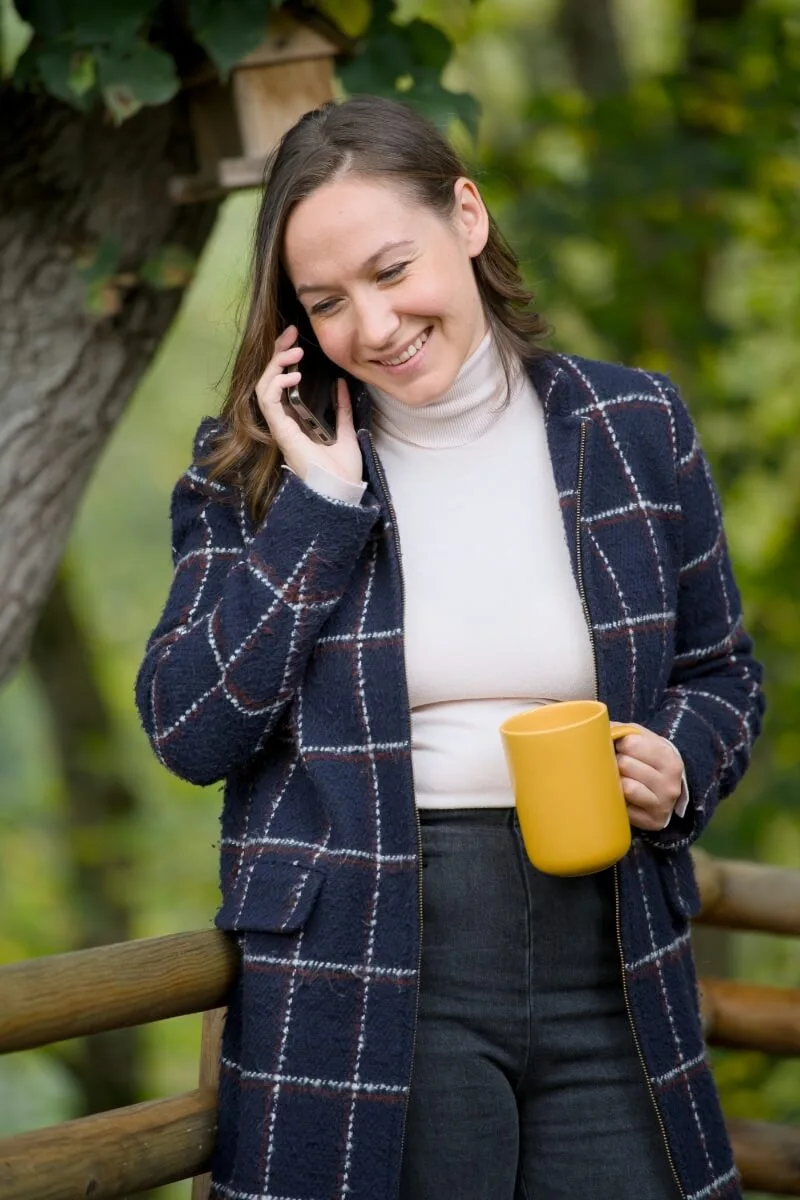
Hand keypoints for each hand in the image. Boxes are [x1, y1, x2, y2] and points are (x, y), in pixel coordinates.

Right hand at [255, 326, 362, 485]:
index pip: (282, 383)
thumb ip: (341, 408)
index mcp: (296, 420)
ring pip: (264, 386)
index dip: (285, 359)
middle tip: (290, 332)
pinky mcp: (281, 432)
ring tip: (293, 352)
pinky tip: (293, 374)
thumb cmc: (342, 470)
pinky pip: (268, 401)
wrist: (342, 490)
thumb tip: (342, 384)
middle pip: (270, 379)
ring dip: (276, 365)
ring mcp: (280, 427)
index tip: (297, 339)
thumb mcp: (345, 431)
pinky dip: (277, 384)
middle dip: (277, 353)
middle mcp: (284, 422)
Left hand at [610, 722, 683, 831]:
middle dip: (615, 763)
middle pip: (625, 765)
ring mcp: (663, 805)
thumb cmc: (649, 759)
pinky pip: (625, 810)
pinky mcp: (653, 822)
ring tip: (618, 780)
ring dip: (616, 783)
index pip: (631, 744)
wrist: (668, 789)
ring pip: (627, 788)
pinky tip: (622, 798)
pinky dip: (619, 803)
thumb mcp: (644, 740)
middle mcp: (670, 783)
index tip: (619, 748)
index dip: (619, 744)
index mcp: (669, 758)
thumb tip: (594, 726)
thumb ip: (624, 731)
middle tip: (616, 765)